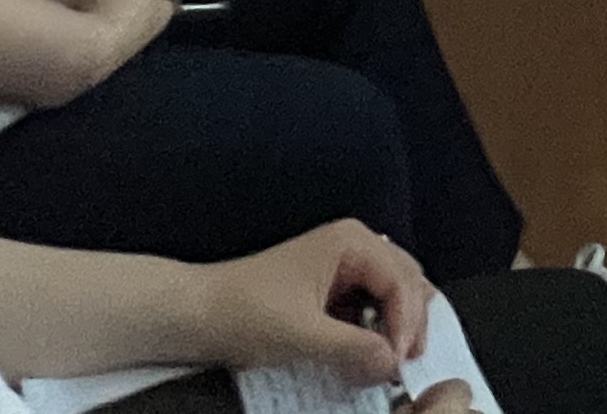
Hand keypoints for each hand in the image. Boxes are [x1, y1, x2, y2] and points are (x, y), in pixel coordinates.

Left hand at [195, 222, 435, 381]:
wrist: (195, 315)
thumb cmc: (241, 312)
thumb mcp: (302, 335)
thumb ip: (353, 349)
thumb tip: (391, 363)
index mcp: (351, 242)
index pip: (400, 281)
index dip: (406, 324)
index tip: (399, 362)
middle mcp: (352, 246)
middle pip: (406, 280)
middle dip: (411, 321)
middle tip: (407, 362)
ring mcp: (342, 266)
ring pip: (391, 292)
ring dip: (397, 325)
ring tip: (394, 359)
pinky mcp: (330, 289)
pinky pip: (369, 305)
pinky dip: (377, 329)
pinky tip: (372, 353)